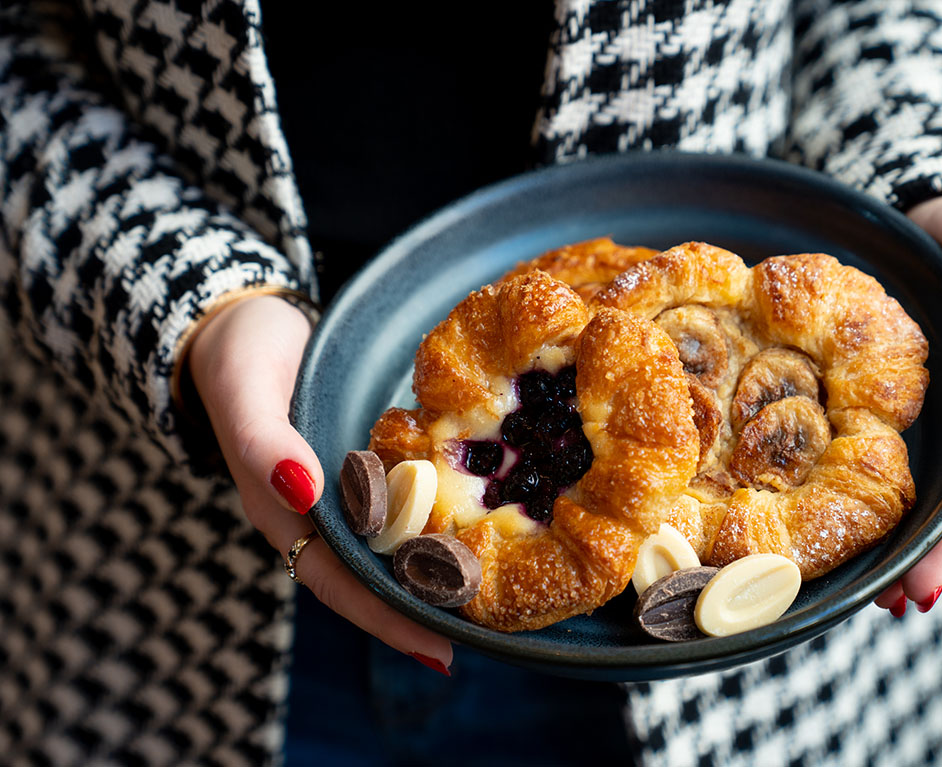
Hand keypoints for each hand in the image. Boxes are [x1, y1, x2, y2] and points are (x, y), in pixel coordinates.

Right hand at [189, 294, 452, 672]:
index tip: (439, 648)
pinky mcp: (361, 465)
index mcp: (281, 512)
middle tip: (485, 631)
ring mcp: (339, 491)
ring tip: (489, 600)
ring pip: (389, 547)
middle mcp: (313, 514)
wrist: (242, 322)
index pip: (338, 582)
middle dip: (422, 609)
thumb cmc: (239, 355)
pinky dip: (431, 525)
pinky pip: (398, 506)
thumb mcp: (244, 391)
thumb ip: (262, 442)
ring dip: (433, 573)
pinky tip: (471, 533)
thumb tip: (304, 489)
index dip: (385, 616)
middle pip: (371, 577)